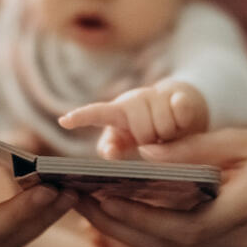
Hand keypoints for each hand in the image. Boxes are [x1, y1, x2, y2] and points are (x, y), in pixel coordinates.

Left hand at [59, 80, 208, 158]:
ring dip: (169, 136)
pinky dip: (183, 121)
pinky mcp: (180, 96)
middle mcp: (135, 99)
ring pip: (164, 126)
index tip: (64, 121)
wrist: (182, 110)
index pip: (97, 114)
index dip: (81, 117)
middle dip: (151, 142)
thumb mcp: (129, 141)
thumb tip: (108, 152)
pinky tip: (182, 122)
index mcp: (118, 112)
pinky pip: (181, 112)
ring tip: (168, 133)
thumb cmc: (149, 130)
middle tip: (155, 141)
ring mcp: (157, 95)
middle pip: (143, 132)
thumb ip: (116, 147)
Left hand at [75, 128, 246, 246]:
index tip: (99, 195)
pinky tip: (121, 214)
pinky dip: (149, 233)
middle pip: (168, 244)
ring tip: (90, 204)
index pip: (182, 225)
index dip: (137, 215)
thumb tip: (139, 154)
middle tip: (79, 199)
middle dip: (119, 224)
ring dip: (127, 230)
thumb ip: (190, 150)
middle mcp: (243, 243)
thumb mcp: (238, 141)